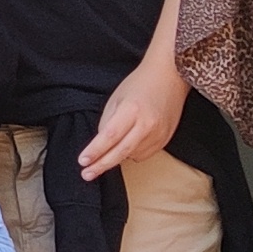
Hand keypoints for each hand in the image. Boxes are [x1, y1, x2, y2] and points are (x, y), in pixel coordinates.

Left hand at [75, 52, 189, 180]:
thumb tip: (101, 145)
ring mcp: (159, 134)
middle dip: (102, 165)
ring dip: (117, 156)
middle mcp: (147, 124)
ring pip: (132, 155)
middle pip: (121, 151)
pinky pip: (144, 154)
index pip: (110, 136)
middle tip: (87, 174)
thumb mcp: (116, 98)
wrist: (170, 77)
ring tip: (108, 151)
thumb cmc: (139, 84)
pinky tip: (128, 144)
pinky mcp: (166, 139)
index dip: (95, 151)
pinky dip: (132, 153)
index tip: (83, 161)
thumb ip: (107, 122)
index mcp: (132, 110)